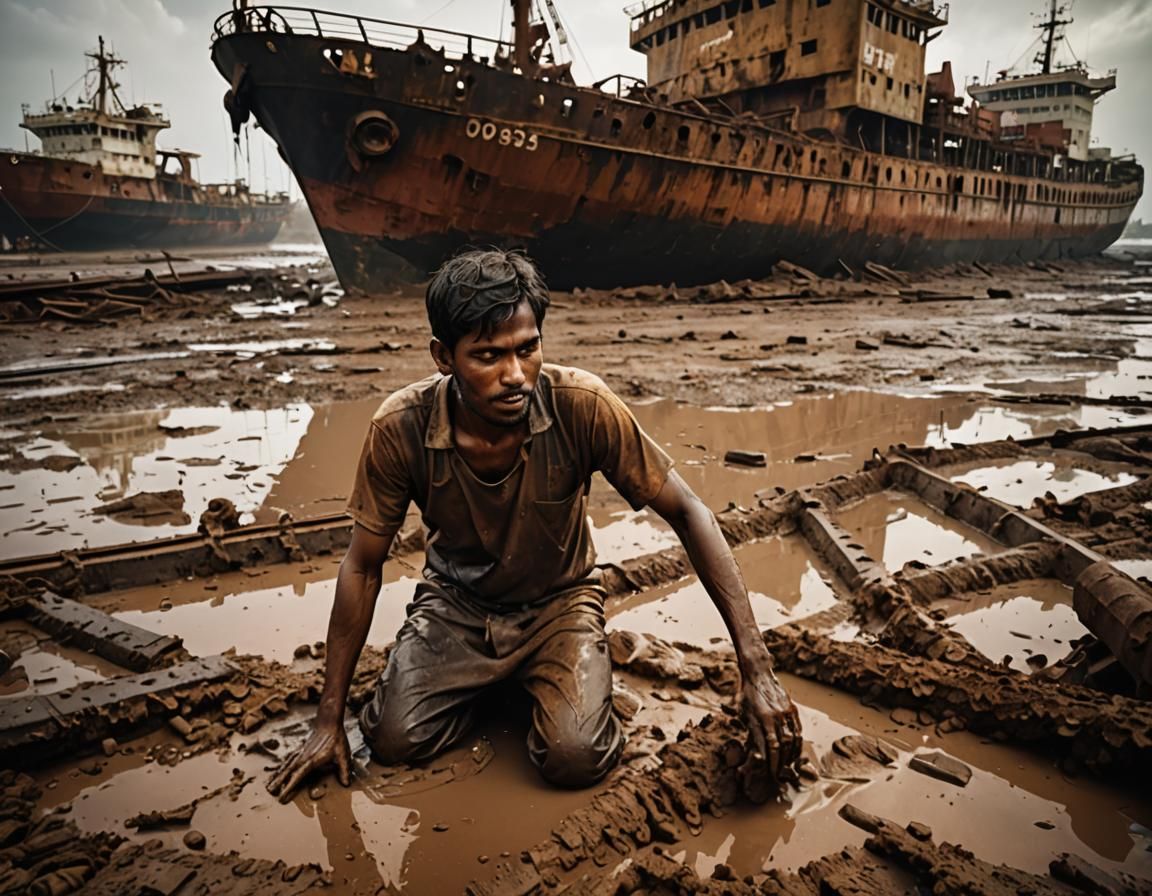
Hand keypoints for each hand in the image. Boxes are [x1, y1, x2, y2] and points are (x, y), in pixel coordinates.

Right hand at [267, 719, 352, 803]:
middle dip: (279, 782)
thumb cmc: (336, 738)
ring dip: (278, 775)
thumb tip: (346, 784)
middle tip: (270, 792)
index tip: (282, 795)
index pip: (298, 776)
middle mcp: (303, 757)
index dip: (290, 786)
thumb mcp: (343, 754)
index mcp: (312, 760)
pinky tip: (280, 771)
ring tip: (270, 784)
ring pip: (287, 766)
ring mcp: (301, 753)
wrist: (329, 722)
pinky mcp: (301, 749)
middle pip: (288, 772)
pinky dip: (283, 767)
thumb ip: (344, 770)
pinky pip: (289, 760)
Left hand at [739, 663, 801, 798]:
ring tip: (787, 768)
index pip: (765, 747)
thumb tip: (752, 752)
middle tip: (778, 777)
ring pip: (791, 740)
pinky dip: (797, 744)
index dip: (768, 763)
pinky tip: (794, 752)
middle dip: (780, 764)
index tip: (768, 775)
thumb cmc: (745, 695)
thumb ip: (748, 731)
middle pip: (780, 746)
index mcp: (757, 718)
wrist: (757, 673)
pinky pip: (798, 730)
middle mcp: (772, 716)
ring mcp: (784, 712)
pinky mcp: (792, 709)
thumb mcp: (741, 712)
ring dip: (790, 757)